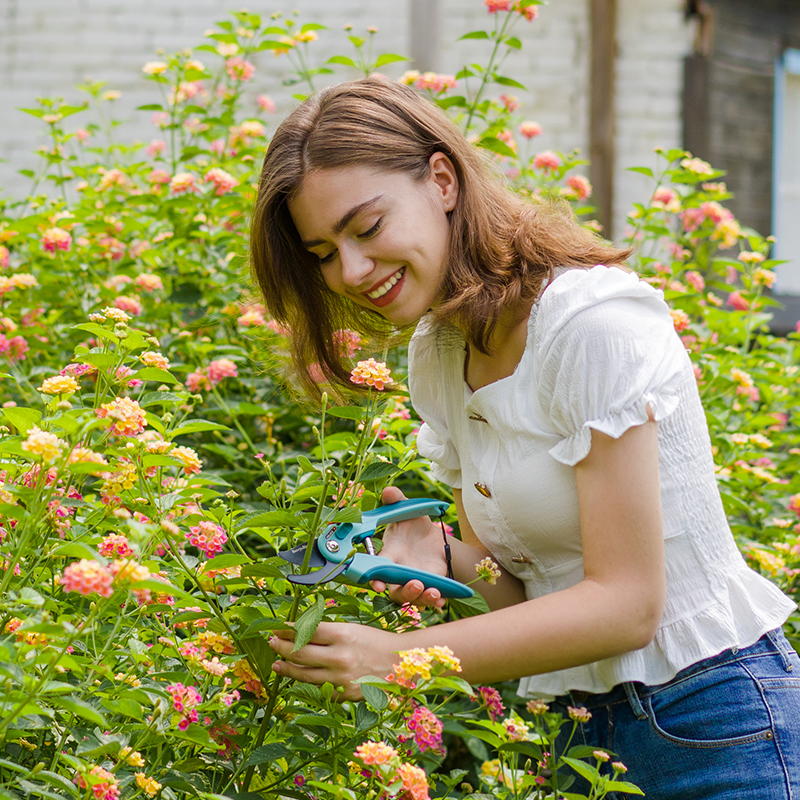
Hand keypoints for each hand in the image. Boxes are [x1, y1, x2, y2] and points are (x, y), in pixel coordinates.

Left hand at [268, 621, 397, 700]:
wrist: (400, 663)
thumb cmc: (375, 642)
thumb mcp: (352, 629)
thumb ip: (326, 633)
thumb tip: (297, 632)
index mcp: (342, 634)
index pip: (305, 630)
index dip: (286, 629)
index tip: (276, 627)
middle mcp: (339, 656)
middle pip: (299, 652)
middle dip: (281, 646)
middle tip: (271, 642)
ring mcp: (341, 678)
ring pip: (304, 674)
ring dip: (287, 667)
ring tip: (277, 662)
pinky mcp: (344, 694)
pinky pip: (319, 688)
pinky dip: (306, 681)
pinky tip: (298, 676)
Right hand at [371, 486, 448, 608]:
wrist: (431, 537)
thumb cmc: (411, 524)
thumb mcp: (406, 510)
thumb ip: (396, 501)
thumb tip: (389, 490)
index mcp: (390, 554)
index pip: (378, 569)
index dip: (376, 578)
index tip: (378, 584)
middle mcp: (400, 571)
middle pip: (396, 591)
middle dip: (405, 591)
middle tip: (416, 584)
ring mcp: (415, 580)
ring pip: (414, 598)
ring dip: (422, 599)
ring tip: (433, 593)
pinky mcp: (431, 584)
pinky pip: (431, 599)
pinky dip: (436, 602)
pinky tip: (442, 600)